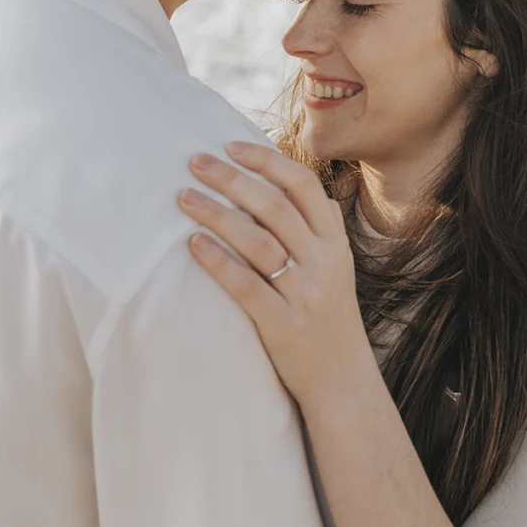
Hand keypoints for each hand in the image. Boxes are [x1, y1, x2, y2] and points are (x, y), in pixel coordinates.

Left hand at [179, 142, 375, 407]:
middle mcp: (323, 261)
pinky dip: (218, 261)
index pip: (302, 185)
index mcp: (334, 240)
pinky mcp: (284, 325)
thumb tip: (308, 188)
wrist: (343, 381)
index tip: (230, 145)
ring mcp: (305, 293)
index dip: (266, 160)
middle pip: (274, 206)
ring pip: (257, 242)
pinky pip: (246, 286)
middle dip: (231, 179)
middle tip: (195, 163)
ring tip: (183, 198)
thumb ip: (322, 227)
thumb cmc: (329, 315)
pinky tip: (193, 244)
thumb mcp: (337, 265)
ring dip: (217, 214)